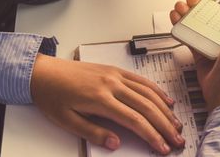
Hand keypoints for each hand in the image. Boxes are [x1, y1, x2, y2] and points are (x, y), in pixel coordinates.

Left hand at [31, 55, 184, 153]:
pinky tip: (166, 101)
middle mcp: (113, 85)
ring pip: (148, 93)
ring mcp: (116, 75)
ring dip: (165, 110)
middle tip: (177, 139)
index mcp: (100, 99)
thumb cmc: (52, 96)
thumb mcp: (66, 120)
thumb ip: (93, 132)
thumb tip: (115, 143)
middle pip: (146, 107)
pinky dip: (156, 91)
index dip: (151, 135)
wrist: (43, 71)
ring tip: (176, 124)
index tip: (162, 148)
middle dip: (164, 125)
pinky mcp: (116, 70)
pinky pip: (141, 80)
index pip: (134, 120)